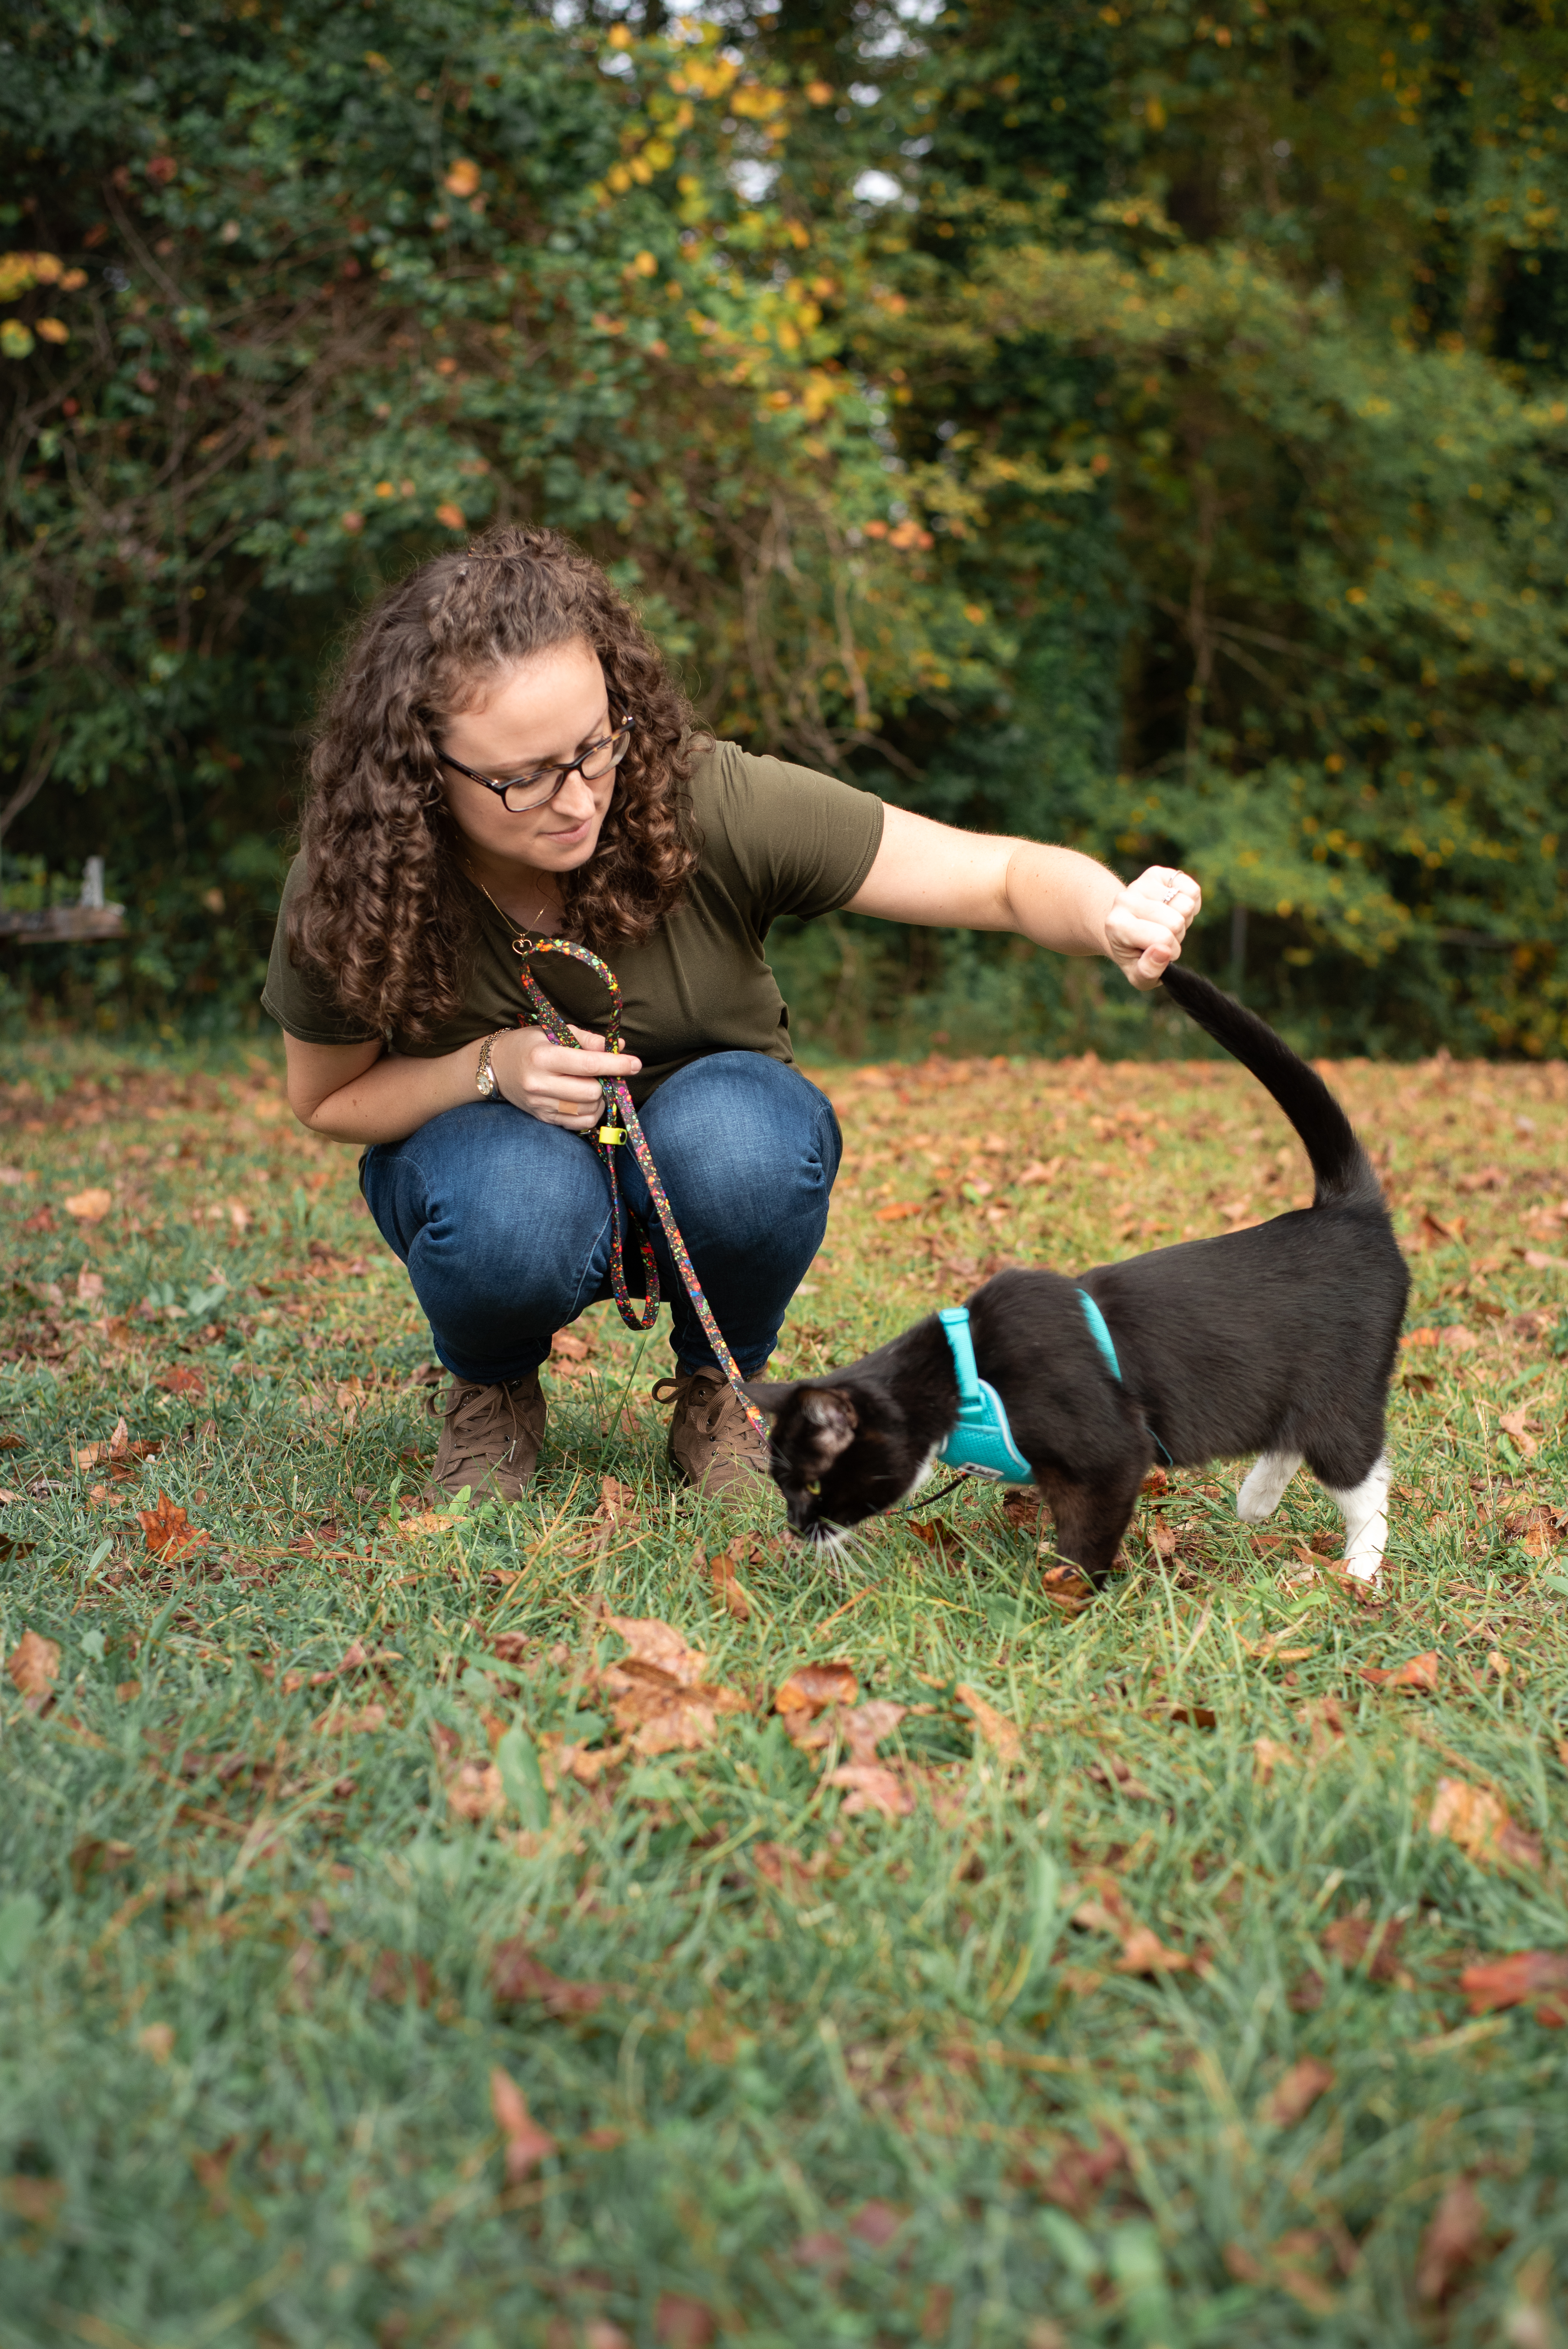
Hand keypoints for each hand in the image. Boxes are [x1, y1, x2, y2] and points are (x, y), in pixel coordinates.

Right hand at [491, 1022, 642, 1131]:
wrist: (496, 1066)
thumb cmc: (529, 1044)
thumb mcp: (553, 1031)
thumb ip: (586, 1039)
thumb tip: (619, 1047)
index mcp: (543, 1057)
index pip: (588, 1064)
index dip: (616, 1064)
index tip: (635, 1063)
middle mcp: (540, 1084)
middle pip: (591, 1092)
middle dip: (606, 1082)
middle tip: (607, 1073)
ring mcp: (541, 1105)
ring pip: (587, 1111)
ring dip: (600, 1099)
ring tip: (595, 1085)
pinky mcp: (543, 1118)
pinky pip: (578, 1124)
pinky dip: (590, 1113)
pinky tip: (587, 1100)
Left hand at [1103, 866, 1201, 990]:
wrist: (1125, 927)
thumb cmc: (1134, 954)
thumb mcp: (1138, 975)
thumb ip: (1148, 972)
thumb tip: (1163, 952)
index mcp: (1116, 925)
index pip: (1163, 939)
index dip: (1170, 952)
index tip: (1159, 953)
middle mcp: (1125, 899)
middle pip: (1176, 922)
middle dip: (1177, 936)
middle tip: (1161, 937)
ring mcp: (1141, 883)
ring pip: (1186, 905)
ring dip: (1183, 920)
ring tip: (1165, 924)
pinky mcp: (1158, 873)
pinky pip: (1192, 891)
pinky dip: (1191, 904)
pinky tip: (1173, 909)